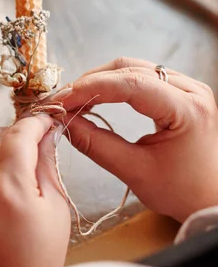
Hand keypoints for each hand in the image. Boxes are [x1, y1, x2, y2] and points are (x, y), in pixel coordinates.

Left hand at [0, 116, 69, 266]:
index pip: (21, 134)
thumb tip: (47, 138)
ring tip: (9, 148)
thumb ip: (48, 168)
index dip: (36, 122)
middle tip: (32, 138)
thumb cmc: (30, 266)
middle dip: (17, 133)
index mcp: (9, 187)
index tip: (46, 120)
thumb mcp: (55, 215)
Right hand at [53, 57, 217, 223]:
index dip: (91, 88)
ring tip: (74, 99)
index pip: (132, 84)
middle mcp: (191, 89)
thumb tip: (64, 123)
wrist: (209, 199)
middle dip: (91, 82)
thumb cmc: (180, 191)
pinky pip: (139, 76)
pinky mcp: (178, 90)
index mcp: (187, 109)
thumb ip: (96, 144)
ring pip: (132, 67)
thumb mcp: (135, 171)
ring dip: (99, 80)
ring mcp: (186, 86)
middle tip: (62, 100)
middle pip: (129, 69)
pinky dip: (112, 84)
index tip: (62, 100)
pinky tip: (94, 97)